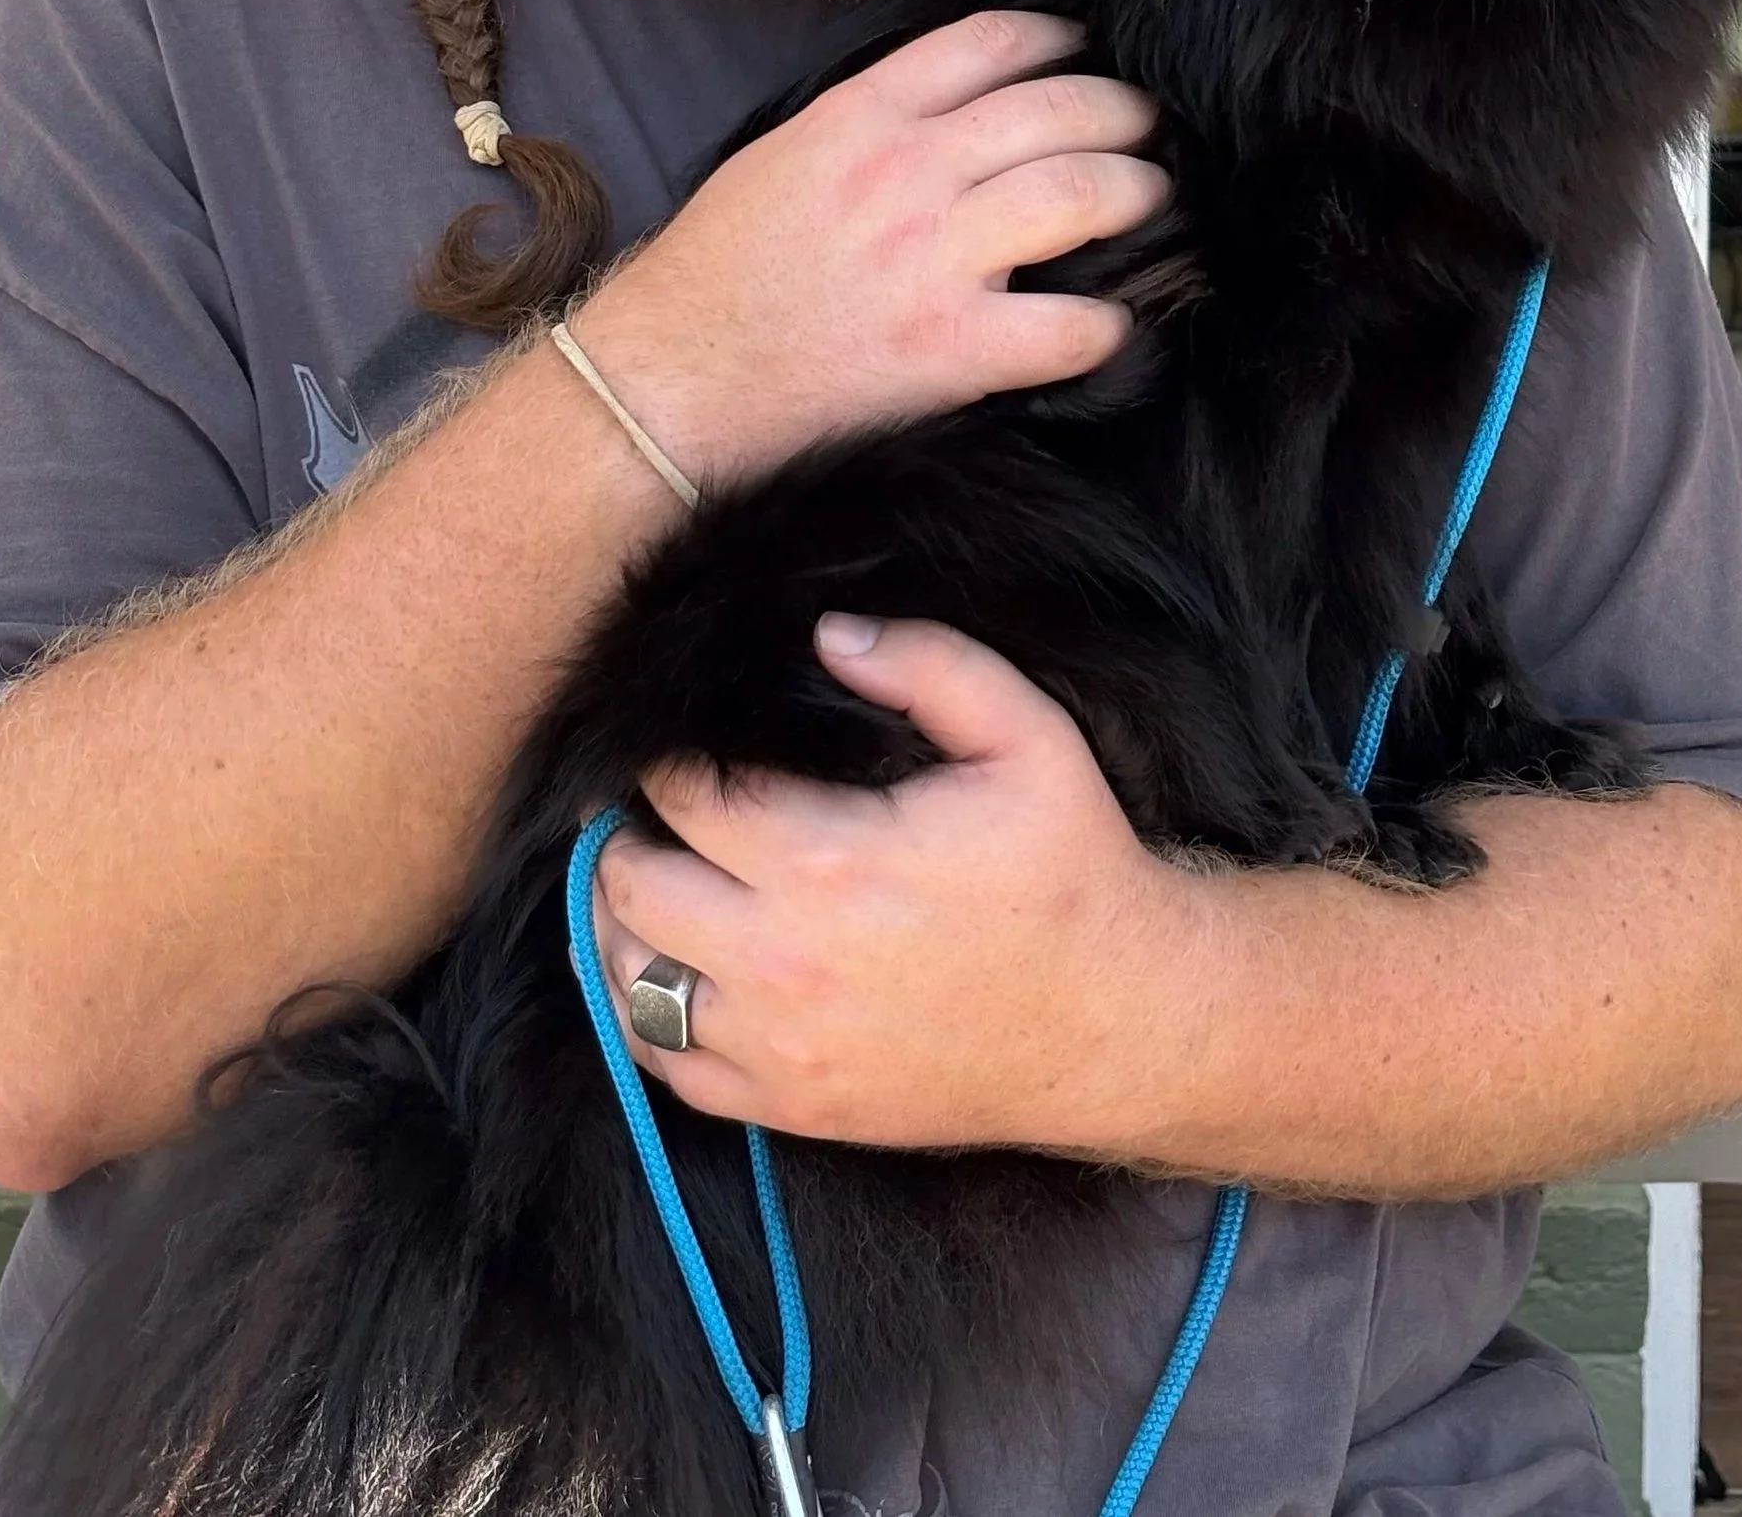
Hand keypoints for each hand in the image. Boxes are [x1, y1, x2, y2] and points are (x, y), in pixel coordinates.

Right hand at [571, 12, 1167, 486]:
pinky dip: (1107, 324)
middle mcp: (905, 173)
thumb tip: (950, 112)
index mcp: (859, 117)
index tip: (1084, 51)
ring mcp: (931, 259)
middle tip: (1144, 128)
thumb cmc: (711, 276)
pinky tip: (1114, 322)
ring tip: (1152, 196)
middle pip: (1056, 109)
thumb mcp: (779, 157)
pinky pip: (1068, 326)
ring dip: (1135, 191)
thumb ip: (865, 125)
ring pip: (1078, 193)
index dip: (1056, 38)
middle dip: (1120, 112)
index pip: (988, 42)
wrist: (666, 383)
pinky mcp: (949, 349)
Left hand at [591, 614, 1200, 1152]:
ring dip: (624, 924)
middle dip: (629, 834)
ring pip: (630, 983)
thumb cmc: (1070, 871)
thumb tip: (829, 634)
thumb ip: (927, 664)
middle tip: (654, 810)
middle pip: (633, 884)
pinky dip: (650, 1019)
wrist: (1117, 1023)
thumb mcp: (1027, 737)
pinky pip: (670, 1069)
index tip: (680, 745)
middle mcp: (786, 960)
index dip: (665, 758)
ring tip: (654, 880)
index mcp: (831, 859)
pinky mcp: (795, 1107)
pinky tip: (675, 973)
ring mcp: (784, 1045)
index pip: (682, 794)